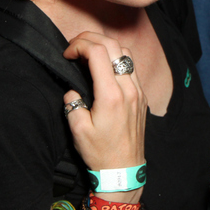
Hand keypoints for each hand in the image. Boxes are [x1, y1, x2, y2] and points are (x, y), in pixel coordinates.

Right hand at [62, 32, 146, 173]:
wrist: (124, 171)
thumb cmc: (100, 153)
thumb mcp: (78, 130)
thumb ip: (72, 103)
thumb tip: (73, 89)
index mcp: (111, 95)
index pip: (98, 52)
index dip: (79, 45)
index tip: (67, 54)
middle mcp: (128, 88)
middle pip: (113, 45)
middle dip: (91, 38)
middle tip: (75, 47)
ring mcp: (138, 91)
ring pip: (125, 53)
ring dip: (105, 47)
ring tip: (88, 55)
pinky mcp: (142, 97)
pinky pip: (131, 67)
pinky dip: (116, 59)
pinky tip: (103, 68)